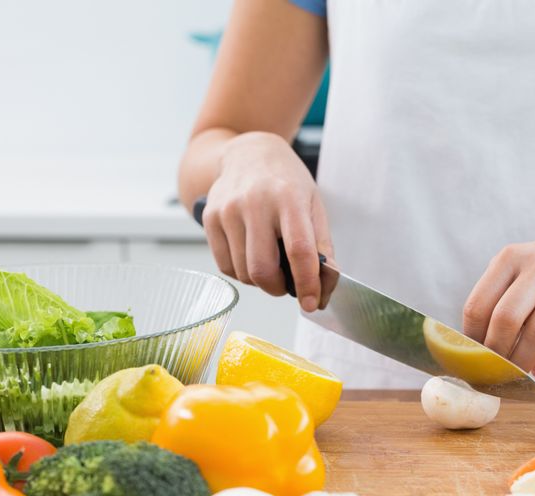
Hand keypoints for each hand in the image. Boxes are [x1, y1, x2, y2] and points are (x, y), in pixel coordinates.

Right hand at [201, 132, 332, 311]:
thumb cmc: (286, 182)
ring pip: (243, 272)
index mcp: (288, 198)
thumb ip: (321, 246)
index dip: (306, 283)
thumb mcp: (313, 205)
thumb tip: (325, 287)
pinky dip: (241, 272)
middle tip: (286, 284)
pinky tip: (250, 256)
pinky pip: (225, 265)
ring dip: (260, 281)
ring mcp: (228, 209)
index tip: (311, 303)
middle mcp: (255, 202)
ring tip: (269, 264)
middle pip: (262, 269)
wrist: (249, 153)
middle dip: (278, 288)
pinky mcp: (210, 217)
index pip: (299, 251)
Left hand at [462, 227, 534, 376]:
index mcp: (510, 258)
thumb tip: (472, 350)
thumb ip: (493, 300)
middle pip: (507, 319)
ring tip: (517, 374)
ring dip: (524, 362)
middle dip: (497, 353)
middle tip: (495, 370)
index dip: (472, 338)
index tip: (474, 356)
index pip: (478, 305)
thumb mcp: (515, 269)